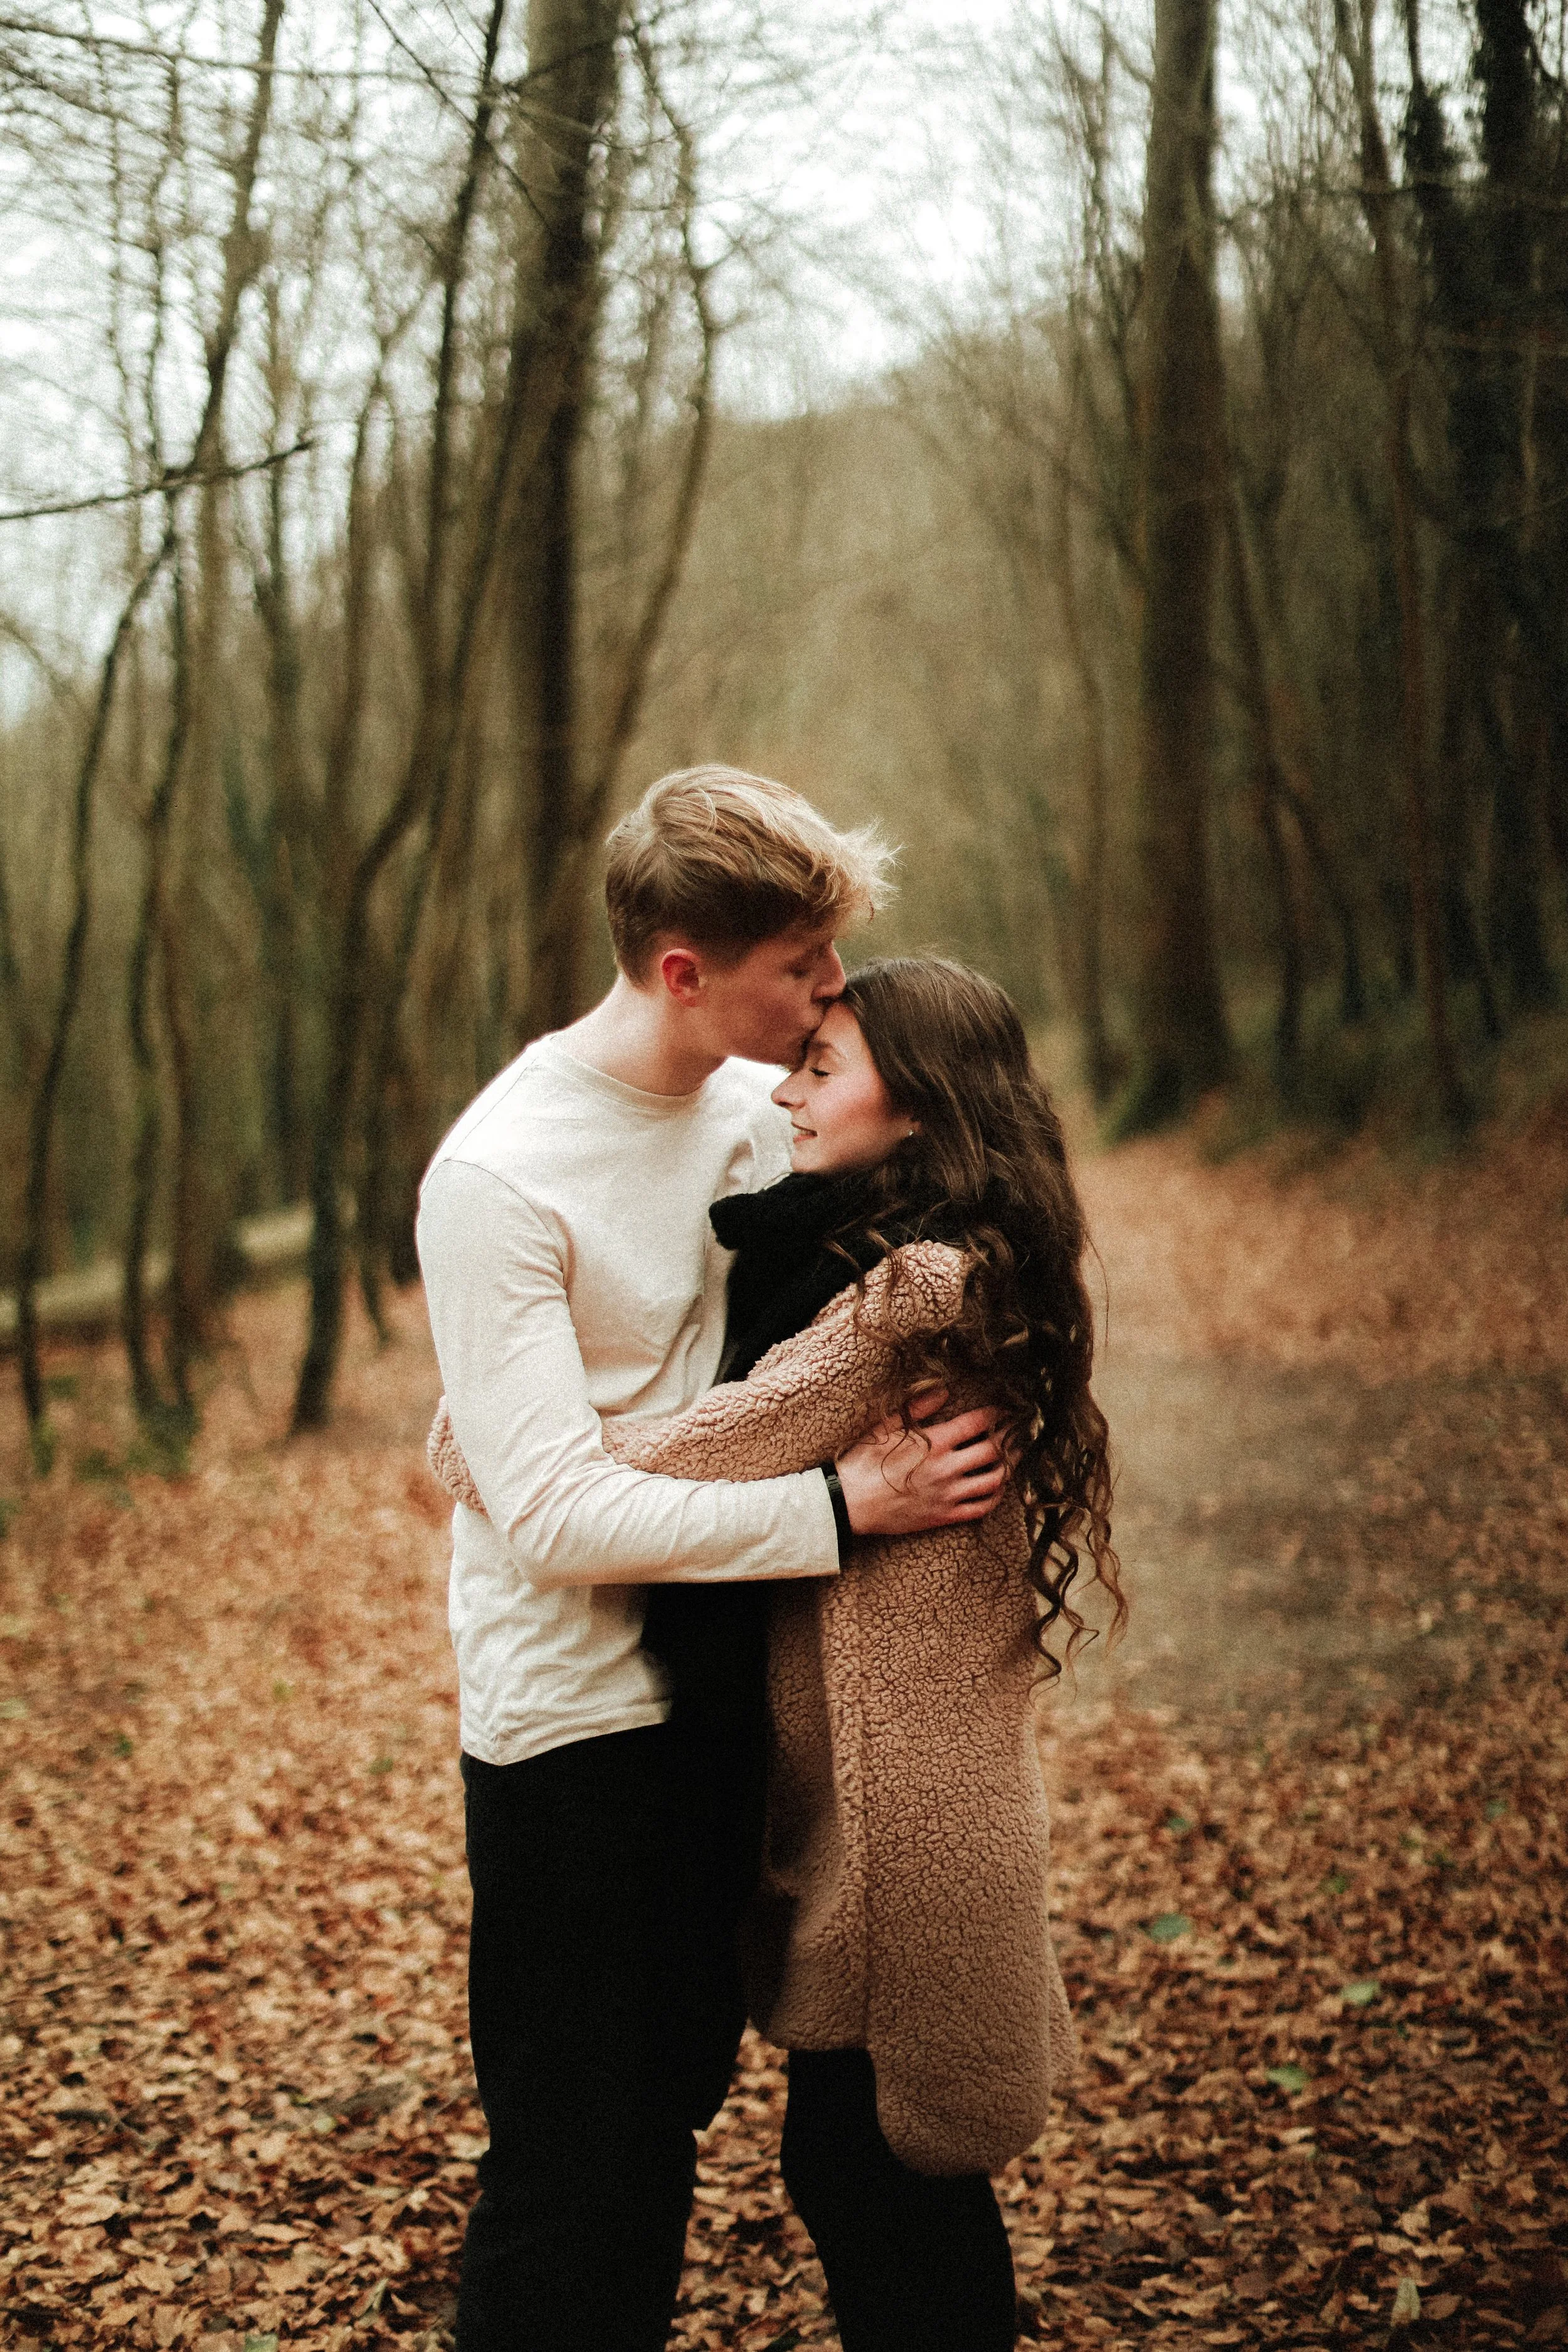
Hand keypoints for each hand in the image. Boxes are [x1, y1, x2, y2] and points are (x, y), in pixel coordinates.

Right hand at [834, 1389, 1006, 1536]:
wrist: (850, 1503)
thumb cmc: (864, 1461)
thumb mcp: (886, 1426)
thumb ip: (918, 1408)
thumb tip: (944, 1391)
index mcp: (934, 1442)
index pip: (978, 1423)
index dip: (995, 1413)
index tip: (1002, 1409)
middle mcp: (947, 1468)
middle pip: (994, 1450)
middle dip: (1010, 1437)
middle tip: (1017, 1430)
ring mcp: (948, 1494)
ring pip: (994, 1480)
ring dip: (1009, 1466)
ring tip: (1014, 1456)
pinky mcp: (945, 1516)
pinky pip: (981, 1508)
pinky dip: (996, 1496)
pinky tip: (998, 1487)